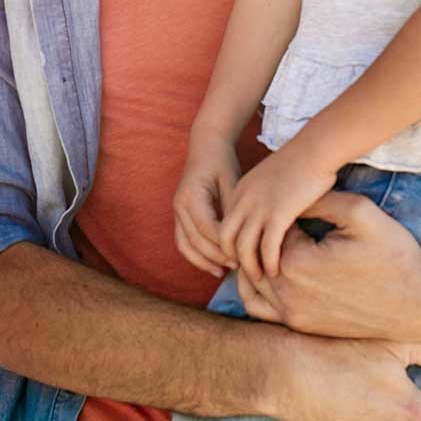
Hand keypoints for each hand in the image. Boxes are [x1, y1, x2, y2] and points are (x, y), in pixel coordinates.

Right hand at [173, 131, 240, 277]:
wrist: (206, 148)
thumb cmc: (222, 163)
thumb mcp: (232, 182)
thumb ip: (234, 209)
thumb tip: (244, 238)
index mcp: (191, 195)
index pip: (207, 228)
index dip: (224, 244)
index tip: (244, 253)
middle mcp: (179, 205)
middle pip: (195, 240)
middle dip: (216, 256)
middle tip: (239, 266)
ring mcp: (176, 212)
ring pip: (185, 246)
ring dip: (204, 261)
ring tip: (224, 272)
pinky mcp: (179, 216)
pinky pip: (184, 242)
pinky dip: (196, 256)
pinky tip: (214, 265)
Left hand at [219, 149, 336, 283]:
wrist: (316, 147)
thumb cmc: (302, 162)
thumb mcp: (272, 179)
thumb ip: (265, 197)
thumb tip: (268, 217)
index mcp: (241, 191)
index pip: (225, 225)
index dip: (231, 245)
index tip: (245, 258)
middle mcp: (244, 199)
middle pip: (226, 238)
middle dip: (234, 259)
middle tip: (248, 272)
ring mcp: (259, 206)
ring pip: (243, 247)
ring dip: (251, 267)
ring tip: (263, 278)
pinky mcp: (277, 213)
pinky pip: (266, 247)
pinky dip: (269, 262)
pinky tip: (277, 270)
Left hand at [238, 191, 420, 342]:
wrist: (419, 303)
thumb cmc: (393, 254)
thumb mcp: (360, 212)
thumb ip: (317, 199)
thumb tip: (290, 196)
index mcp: (296, 263)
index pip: (268, 226)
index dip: (283, 211)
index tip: (301, 204)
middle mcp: (287, 294)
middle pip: (254, 255)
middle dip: (268, 235)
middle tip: (293, 221)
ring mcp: (292, 316)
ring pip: (251, 283)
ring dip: (258, 262)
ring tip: (284, 244)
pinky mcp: (300, 327)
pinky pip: (261, 308)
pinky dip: (261, 288)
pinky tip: (284, 271)